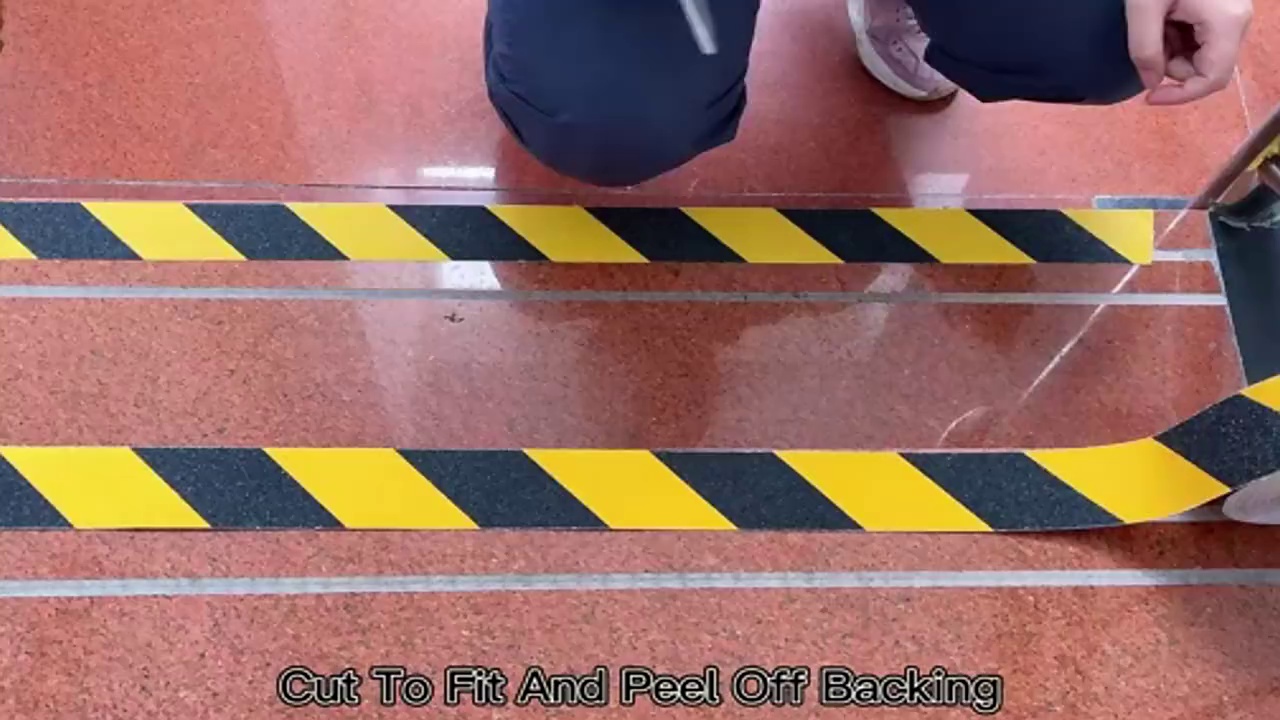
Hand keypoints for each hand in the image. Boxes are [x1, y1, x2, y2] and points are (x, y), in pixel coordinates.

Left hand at [1126, 0, 1252, 104]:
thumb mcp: (1143, 8)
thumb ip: (1145, 49)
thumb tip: (1151, 84)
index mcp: (1227, 24)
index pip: (1212, 80)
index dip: (1180, 95)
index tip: (1149, 97)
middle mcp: (1238, 23)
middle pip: (1206, 70)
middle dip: (1172, 66)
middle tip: (1152, 38)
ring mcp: (1234, 17)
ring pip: (1202, 57)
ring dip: (1173, 51)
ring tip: (1159, 23)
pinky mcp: (1224, 12)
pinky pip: (1203, 41)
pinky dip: (1179, 39)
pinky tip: (1168, 18)